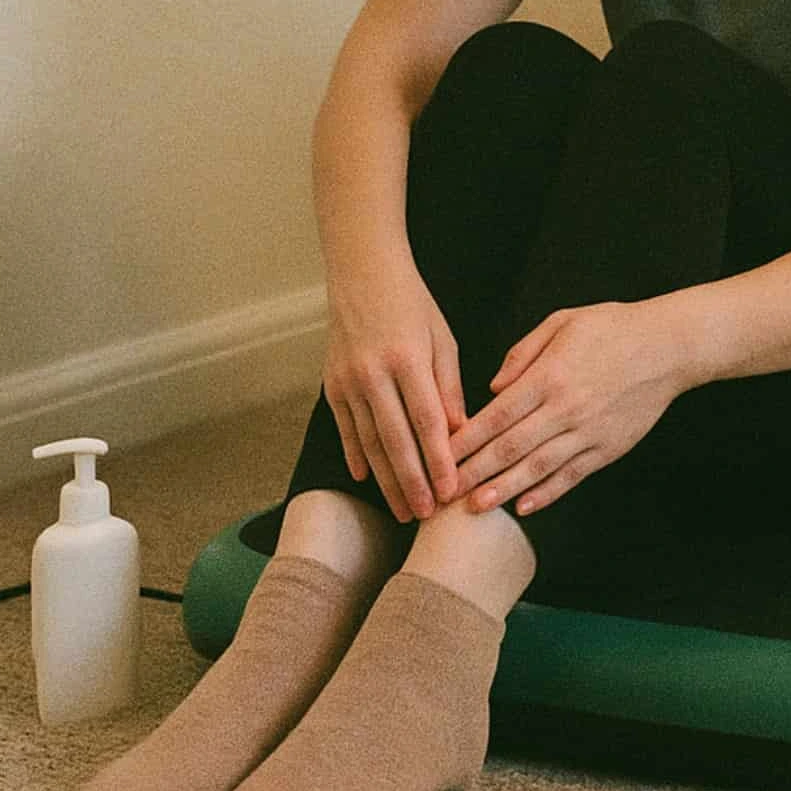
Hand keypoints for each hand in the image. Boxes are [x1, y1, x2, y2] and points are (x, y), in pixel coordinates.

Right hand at [320, 262, 465, 521]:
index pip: (427, 422)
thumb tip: (459, 434)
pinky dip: (355, 455)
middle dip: (412, 482)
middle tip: (426, 516)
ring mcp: (348, 380)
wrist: (362, 274)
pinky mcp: (331, 384)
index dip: (439, 461)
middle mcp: (373, 373)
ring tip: (402, 509)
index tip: (451, 491)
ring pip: (368, 441)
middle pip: (395, 440)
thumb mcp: (442, 340)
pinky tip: (366, 479)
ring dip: (386, 479)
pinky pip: (345, 428)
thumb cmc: (412, 305)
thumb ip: (449, 388)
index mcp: (407, 359)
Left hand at [446, 300, 688, 516]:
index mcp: (549, 376)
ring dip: (504, 489)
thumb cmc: (612, 328)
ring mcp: (589, 432)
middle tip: (445, 492)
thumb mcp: (562, 322)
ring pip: (538, 468)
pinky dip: (548, 494)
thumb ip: (522, 354)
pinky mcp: (608, 448)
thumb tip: (492, 389)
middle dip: (473, 472)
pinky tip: (524, 507)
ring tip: (476, 507)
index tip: (440, 455)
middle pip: (510, 448)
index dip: (466, 440)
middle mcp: (566, 408)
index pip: (496, 415)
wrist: (669, 347)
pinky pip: (572, 476)